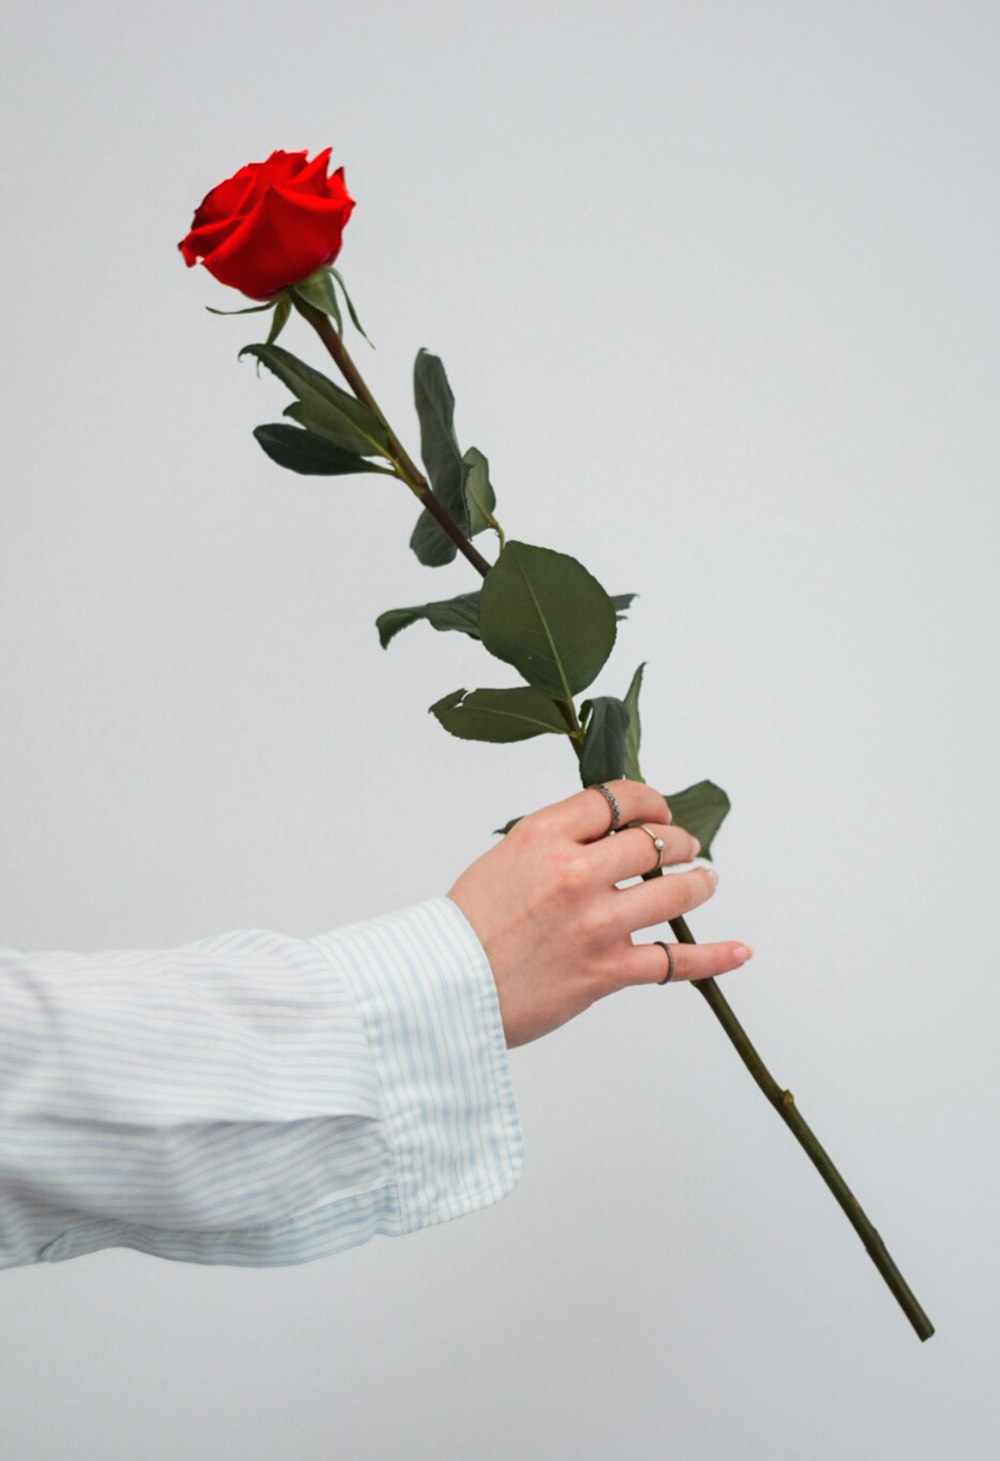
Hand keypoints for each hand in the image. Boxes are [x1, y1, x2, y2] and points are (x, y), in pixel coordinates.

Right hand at [448, 779, 751, 1047]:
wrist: (442, 990)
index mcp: (544, 836)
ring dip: (699, 884)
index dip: (648, 799)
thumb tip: (608, 833)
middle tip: (687, 846)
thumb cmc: (466, 928)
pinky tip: (739, 951)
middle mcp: (576, 873)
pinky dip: (714, 957)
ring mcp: (596, 923)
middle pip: (653, 842)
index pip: (616, 798)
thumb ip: (556, 841)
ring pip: (674, 893)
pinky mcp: (606, 972)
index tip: (656, 808)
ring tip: (706, 881)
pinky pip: (674, 961)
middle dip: (679, 841)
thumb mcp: (505, 858)